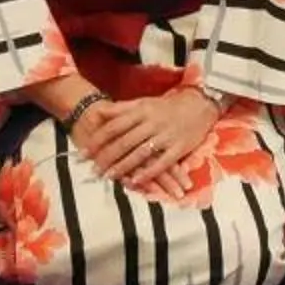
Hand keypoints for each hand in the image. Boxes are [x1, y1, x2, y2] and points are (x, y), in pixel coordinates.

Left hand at [74, 89, 216, 200]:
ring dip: (123, 166)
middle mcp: (152, 122)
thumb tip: (98, 112)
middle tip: (92, 169)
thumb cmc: (168, 106)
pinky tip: (135, 181)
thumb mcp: (144, 102)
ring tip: (108, 176)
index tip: (84, 151)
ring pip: (141, 153)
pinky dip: (148, 172)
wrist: (200, 104)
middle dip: (106, 156)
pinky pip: (162, 162)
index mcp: (142, 110)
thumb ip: (121, 109)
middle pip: (125, 141)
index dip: (98, 139)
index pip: (115, 126)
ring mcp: (166, 135)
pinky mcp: (179, 147)